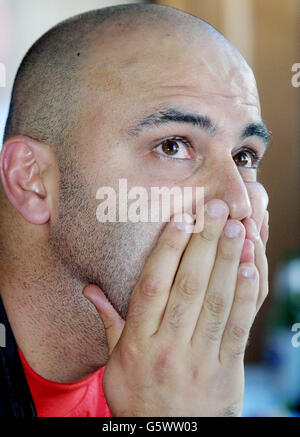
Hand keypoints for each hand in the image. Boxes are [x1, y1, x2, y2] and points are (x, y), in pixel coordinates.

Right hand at [83, 199, 267, 416]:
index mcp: (139, 341)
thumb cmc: (138, 396)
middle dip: (204, 244)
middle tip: (217, 209)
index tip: (181, 219)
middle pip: (188, 287)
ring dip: (228, 262)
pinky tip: (251, 269)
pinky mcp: (226, 370)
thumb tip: (89, 290)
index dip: (167, 250)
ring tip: (236, 229)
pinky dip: (246, 297)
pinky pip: (237, 329)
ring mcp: (200, 358)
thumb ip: (108, 322)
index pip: (152, 287)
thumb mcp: (115, 363)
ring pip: (216, 303)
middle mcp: (169, 346)